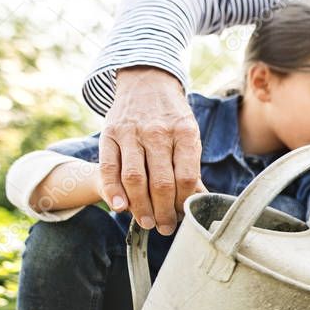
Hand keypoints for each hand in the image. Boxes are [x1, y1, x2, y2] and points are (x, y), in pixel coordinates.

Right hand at [100, 67, 202, 234]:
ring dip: (141, 206)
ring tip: (147, 222)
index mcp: (184, 133)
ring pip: (135, 178)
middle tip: (165, 228)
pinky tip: (120, 207)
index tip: (184, 216)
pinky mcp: (109, 133)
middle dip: (164, 211)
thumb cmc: (172, 116)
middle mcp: (157, 132)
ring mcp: (131, 132)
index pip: (186, 177)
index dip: (185, 202)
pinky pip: (109, 167)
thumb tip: (200, 199)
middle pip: (161, 182)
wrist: (146, 81)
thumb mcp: (189, 133)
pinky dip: (114, 190)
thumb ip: (191, 165)